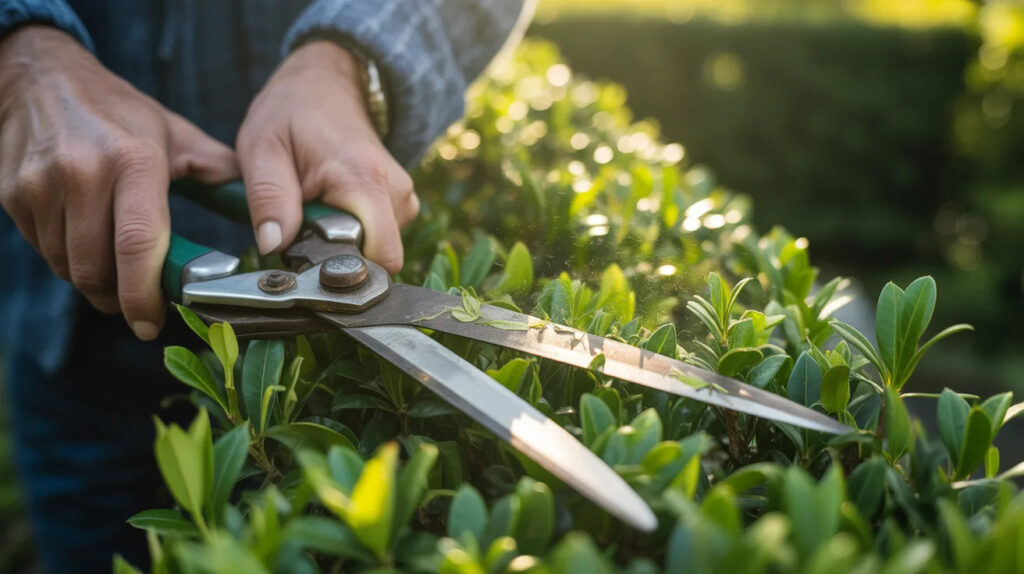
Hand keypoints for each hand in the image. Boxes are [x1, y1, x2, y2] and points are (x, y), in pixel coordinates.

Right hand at [0, 26, 238, 339]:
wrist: (41, 79)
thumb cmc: (117, 111)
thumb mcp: (174, 133)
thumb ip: (217, 171)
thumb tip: (264, 207)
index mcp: (134, 161)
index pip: (138, 244)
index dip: (144, 295)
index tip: (152, 323)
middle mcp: (84, 173)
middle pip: (97, 269)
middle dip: (118, 299)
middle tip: (136, 304)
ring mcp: (43, 185)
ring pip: (67, 267)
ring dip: (93, 282)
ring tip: (113, 270)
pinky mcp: (14, 194)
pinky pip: (43, 249)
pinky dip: (65, 259)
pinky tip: (83, 241)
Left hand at [237, 41, 417, 272]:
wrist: (327, 83)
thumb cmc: (292, 111)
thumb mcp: (261, 148)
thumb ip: (267, 199)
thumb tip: (272, 247)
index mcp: (364, 178)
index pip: (380, 256)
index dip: (344, 270)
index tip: (308, 261)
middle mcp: (395, 189)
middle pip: (378, 257)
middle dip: (339, 255)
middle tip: (303, 227)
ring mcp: (403, 195)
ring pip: (378, 248)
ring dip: (344, 240)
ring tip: (314, 208)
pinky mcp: (400, 200)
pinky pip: (380, 235)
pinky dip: (354, 231)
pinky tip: (331, 207)